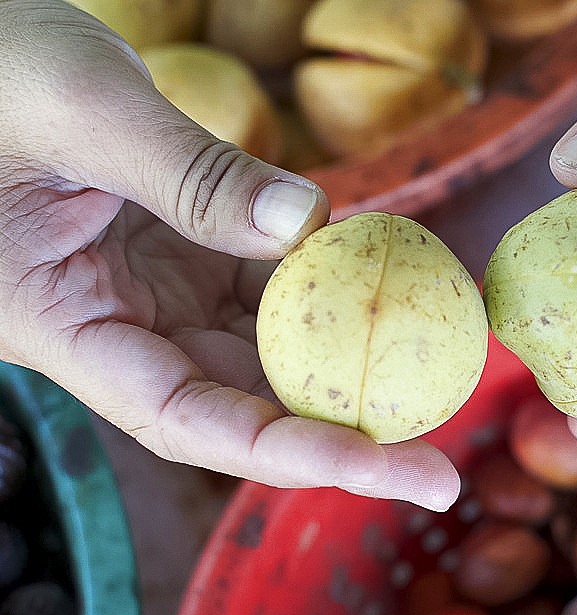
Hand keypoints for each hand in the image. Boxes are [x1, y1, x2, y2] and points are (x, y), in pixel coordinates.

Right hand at [0, 0, 458, 510]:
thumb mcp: (81, 105)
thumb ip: (189, 173)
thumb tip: (310, 226)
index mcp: (59, 325)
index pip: (186, 419)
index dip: (287, 452)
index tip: (380, 466)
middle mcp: (114, 330)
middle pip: (240, 409)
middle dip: (340, 441)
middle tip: (437, 469)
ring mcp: (154, 297)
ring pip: (264, 354)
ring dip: (345, 366)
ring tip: (430, 379)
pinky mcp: (185, 260)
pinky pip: (267, 289)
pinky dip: (326, 286)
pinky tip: (383, 280)